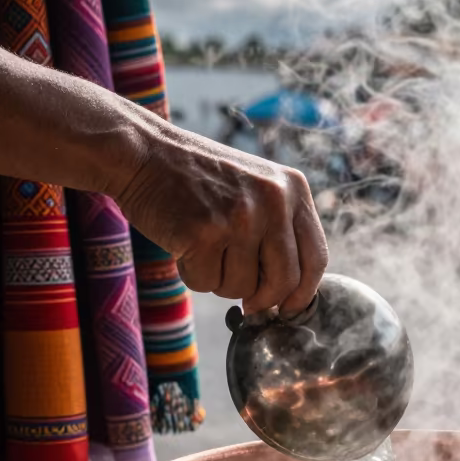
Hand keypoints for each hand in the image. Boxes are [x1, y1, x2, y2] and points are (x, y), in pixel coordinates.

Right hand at [115, 120, 327, 314]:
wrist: (143, 152)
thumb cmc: (197, 178)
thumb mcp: (255, 188)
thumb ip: (278, 231)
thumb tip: (287, 296)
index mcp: (293, 189)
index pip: (316, 258)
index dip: (302, 293)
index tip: (287, 309)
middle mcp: (274, 201)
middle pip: (285, 281)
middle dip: (263, 300)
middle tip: (245, 302)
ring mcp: (240, 217)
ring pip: (243, 288)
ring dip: (220, 281)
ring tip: (204, 247)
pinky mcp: (204, 233)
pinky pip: (206, 284)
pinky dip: (192, 274)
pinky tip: (183, 243)